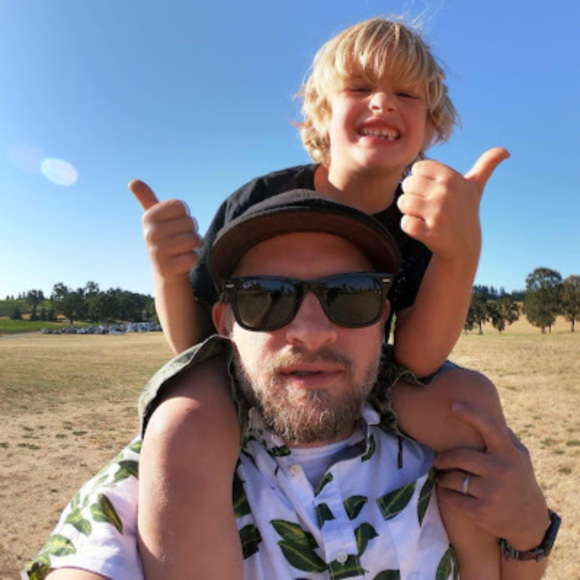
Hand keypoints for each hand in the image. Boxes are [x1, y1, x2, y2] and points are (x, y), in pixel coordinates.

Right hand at [129, 180, 201, 280]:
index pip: (181, 206)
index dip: (184, 215)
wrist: (166, 270)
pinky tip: (182, 262)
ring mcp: (157, 252)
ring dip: (194, 245)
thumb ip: (147, 199)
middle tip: (180, 239)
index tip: (175, 224)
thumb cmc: (166, 238)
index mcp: (148, 217)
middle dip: (191, 231)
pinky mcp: (167, 268)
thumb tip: (132, 181)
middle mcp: (150, 233)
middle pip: (190, 222)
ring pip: (194, 239)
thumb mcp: (155, 219)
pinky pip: (194, 257)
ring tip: (182, 250)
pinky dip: (193, 259)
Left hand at [398, 148, 509, 263]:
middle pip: (407, 184)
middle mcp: (445, 193)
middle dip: (412, 196)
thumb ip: (486, 165)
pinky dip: (409, 227)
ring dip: (408, 211)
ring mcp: (438, 213)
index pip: (417, 168)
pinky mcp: (429, 232)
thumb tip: (506, 151)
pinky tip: (422, 229)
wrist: (464, 246)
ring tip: (423, 217)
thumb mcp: (475, 187)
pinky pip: (404, 223)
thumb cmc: (465, 211)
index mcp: (451, 177)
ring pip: (403, 202)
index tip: (432, 191)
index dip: (420, 181)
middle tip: (427, 207)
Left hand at [433, 401, 549, 548]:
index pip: (490, 427)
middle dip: (443, 458)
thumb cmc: (519, 479)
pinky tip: (447, 491)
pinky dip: (446, 493)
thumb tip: (483, 410)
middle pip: (459, 456)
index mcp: (509, 453)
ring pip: (452, 478)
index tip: (453, 406)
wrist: (530, 521)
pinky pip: (452, 497)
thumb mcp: (520, 456)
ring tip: (441, 475)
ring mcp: (491, 492)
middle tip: (436, 460)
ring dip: (442, 477)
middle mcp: (501, 471)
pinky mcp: (481, 511)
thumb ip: (503, 435)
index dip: (471, 414)